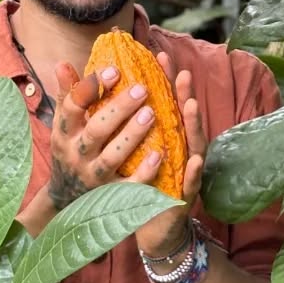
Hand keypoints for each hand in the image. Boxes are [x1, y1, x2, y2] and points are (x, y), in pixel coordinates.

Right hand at [46, 61, 162, 210]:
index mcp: (65, 132)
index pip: (73, 107)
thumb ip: (68, 95)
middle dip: (119, 109)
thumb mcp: (64, 124)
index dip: (92, 88)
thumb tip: (62, 63)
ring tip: (151, 114)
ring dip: (132, 135)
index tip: (115, 69)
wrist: (65, 197)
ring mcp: (93, 176)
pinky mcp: (110, 195)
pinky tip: (158, 155)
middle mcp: (76, 154)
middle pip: (96, 130)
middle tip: (142, 88)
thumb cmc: (71, 148)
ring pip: (112, 157)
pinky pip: (128, 186)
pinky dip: (143, 172)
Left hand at [134, 51, 207, 259]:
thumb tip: (89, 85)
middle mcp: (178, 148)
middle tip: (181, 72)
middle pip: (182, 118)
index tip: (159, 56)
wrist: (150, 226)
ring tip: (191, 105)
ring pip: (191, 145)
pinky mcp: (184, 195)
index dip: (164, 81)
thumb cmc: (137, 183)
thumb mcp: (124, 150)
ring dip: (193, 125)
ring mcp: (184, 170)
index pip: (165, 103)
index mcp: (163, 135)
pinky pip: (190, 183)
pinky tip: (194, 160)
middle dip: (182, 94)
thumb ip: (114, 121)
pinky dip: (193, 172)